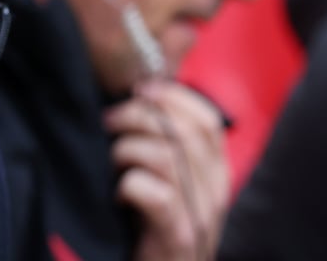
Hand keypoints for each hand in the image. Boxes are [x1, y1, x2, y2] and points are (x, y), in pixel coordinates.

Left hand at [103, 80, 229, 260]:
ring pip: (168, 157)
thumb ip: (166, 149)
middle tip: (110, 122)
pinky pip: (156, 195)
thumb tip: (139, 99)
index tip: (140, 90)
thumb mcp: (171, 184)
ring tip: (112, 161)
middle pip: (185, 132)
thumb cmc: (154, 228)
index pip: (207, 121)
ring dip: (128, 150)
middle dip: (139, 117)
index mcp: (217, 174)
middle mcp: (215, 192)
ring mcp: (199, 216)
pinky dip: (128, 186)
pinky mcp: (177, 237)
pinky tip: (118, 195)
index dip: (173, 97)